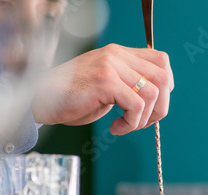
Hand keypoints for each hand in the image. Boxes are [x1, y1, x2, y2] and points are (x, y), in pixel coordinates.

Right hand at [31, 44, 173, 134]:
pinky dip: (130, 123)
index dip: (166, 87)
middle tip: (142, 122)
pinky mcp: (105, 82)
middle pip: (163, 78)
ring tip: (125, 126)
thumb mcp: (105, 85)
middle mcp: (117, 55)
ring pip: (153, 93)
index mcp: (119, 53)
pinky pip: (136, 105)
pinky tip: (115, 127)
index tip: (151, 107)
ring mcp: (111, 66)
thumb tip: (156, 99)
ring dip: (144, 118)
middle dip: (160, 107)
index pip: (161, 61)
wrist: (41, 100)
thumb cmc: (71, 97)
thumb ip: (127, 83)